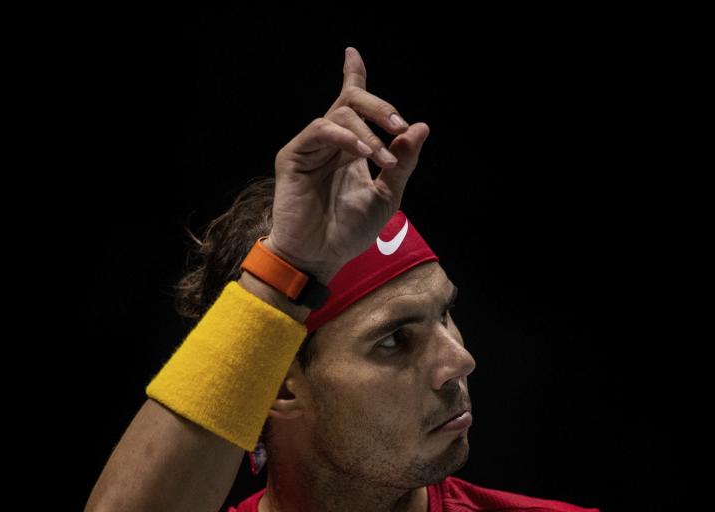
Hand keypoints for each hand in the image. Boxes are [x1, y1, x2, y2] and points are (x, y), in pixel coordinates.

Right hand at [267, 46, 429, 282]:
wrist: (320, 257)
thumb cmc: (349, 232)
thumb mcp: (387, 196)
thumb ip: (403, 163)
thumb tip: (421, 128)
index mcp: (349, 149)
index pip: (351, 104)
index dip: (353, 76)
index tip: (352, 53)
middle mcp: (329, 143)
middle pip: (351, 101)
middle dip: (379, 106)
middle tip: (399, 126)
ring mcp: (310, 148)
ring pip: (340, 114)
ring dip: (369, 132)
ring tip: (384, 159)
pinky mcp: (293, 156)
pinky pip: (321, 129)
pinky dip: (346, 137)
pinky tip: (363, 154)